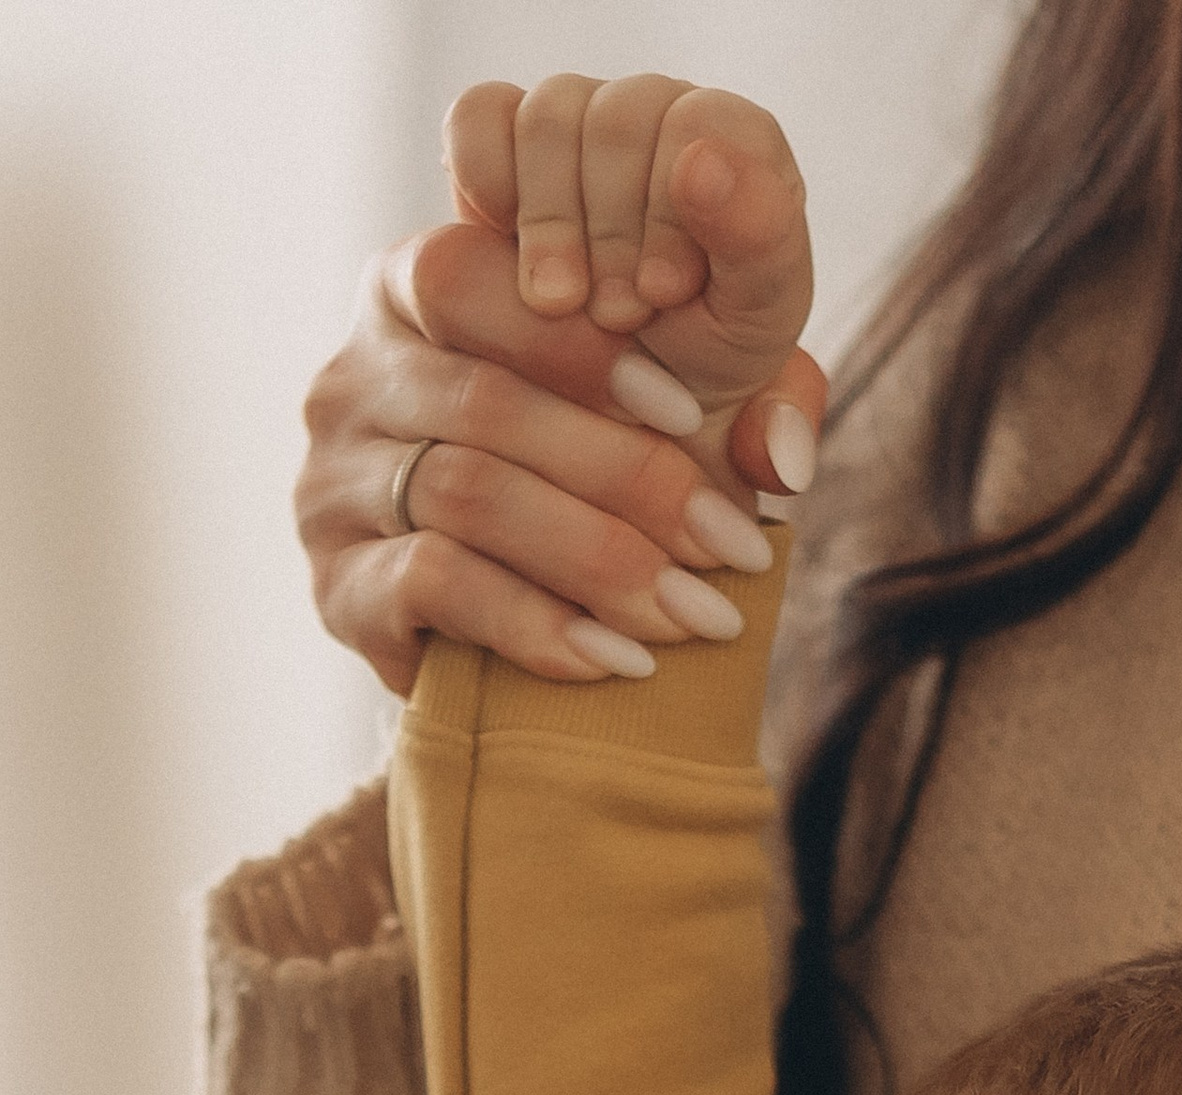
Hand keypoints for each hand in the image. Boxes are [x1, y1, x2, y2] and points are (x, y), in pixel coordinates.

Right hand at [298, 77, 827, 694]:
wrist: (511, 649)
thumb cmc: (595, 497)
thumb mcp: (668, 421)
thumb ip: (739, 400)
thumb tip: (785, 452)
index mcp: (416, 293)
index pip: (476, 283)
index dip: (587, 348)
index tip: (693, 418)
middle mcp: (353, 376)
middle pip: (489, 406)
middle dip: (631, 482)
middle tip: (734, 551)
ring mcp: (331, 483)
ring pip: (469, 495)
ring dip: (600, 560)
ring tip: (696, 617)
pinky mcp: (335, 587)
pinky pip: (435, 588)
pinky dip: (538, 624)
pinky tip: (614, 659)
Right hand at [443, 76, 815, 480]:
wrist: (624, 419)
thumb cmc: (703, 380)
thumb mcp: (754, 344)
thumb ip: (762, 252)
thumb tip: (704, 163)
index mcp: (736, 144)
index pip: (699, 121)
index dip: (672, 209)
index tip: (666, 295)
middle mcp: (655, 115)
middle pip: (614, 117)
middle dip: (612, 233)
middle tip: (621, 318)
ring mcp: (576, 122)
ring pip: (545, 117)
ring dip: (552, 225)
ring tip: (567, 306)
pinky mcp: (501, 144)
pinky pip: (479, 120)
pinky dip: (488, 184)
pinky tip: (517, 260)